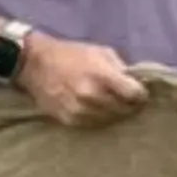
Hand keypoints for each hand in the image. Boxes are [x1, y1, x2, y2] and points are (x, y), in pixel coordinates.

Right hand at [17, 34, 144, 127]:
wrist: (34, 64)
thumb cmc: (71, 54)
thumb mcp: (100, 51)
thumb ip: (120, 67)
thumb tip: (135, 82)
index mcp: (102, 76)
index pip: (134, 94)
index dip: (141, 94)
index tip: (140, 93)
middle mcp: (92, 96)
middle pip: (124, 110)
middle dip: (130, 105)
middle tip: (130, 102)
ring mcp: (80, 111)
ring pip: (110, 120)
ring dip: (115, 114)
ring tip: (115, 106)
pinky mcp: (70, 121)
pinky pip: (94, 125)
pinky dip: (100, 119)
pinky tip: (99, 111)